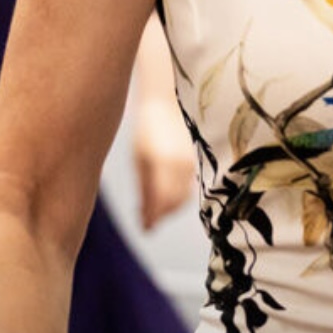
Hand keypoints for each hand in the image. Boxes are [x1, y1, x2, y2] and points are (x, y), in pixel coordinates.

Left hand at [133, 99, 195, 228]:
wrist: (164, 105)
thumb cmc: (145, 131)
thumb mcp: (139, 159)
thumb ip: (144, 188)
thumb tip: (145, 216)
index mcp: (163, 163)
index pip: (161, 202)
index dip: (153, 218)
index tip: (144, 228)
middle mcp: (180, 165)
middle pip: (174, 203)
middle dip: (161, 215)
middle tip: (146, 219)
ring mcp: (190, 163)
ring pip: (183, 198)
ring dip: (170, 207)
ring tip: (153, 208)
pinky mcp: (194, 162)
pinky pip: (188, 187)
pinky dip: (178, 196)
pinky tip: (164, 194)